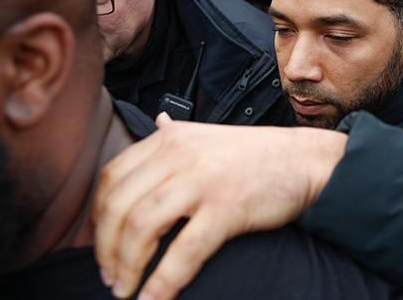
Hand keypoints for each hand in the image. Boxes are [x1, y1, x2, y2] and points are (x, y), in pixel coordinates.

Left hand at [92, 113, 345, 299]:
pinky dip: (163, 281)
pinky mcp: (227, 207)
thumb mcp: (209, 135)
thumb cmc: (256, 155)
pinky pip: (184, 250)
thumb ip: (176, 134)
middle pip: (119, 205)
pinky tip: (153, 299)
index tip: (101, 245)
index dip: (98, 218)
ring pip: (142, 227)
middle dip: (105, 249)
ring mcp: (203, 180)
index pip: (112, 177)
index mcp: (169, 138)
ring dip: (126, 267)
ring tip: (125, 290)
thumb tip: (155, 122)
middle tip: (109, 277)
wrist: (304, 160)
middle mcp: (179, 154)